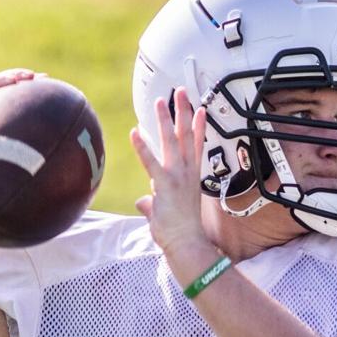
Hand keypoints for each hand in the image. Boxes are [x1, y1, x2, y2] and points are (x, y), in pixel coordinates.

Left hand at [131, 88, 209, 255]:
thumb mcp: (165, 211)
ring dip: (165, 120)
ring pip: (172, 142)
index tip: (200, 109)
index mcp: (191, 177)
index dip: (199, 126)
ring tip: (161, 101)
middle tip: (181, 93)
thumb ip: (152, 202)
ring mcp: (177, 177)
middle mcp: (187, 173)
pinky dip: (142, 147)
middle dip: (183, 112)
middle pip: (186, 135)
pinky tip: (135, 132)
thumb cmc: (181, 231)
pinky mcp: (164, 185)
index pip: (197, 145)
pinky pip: (151, 162)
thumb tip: (141, 202)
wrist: (187, 243)